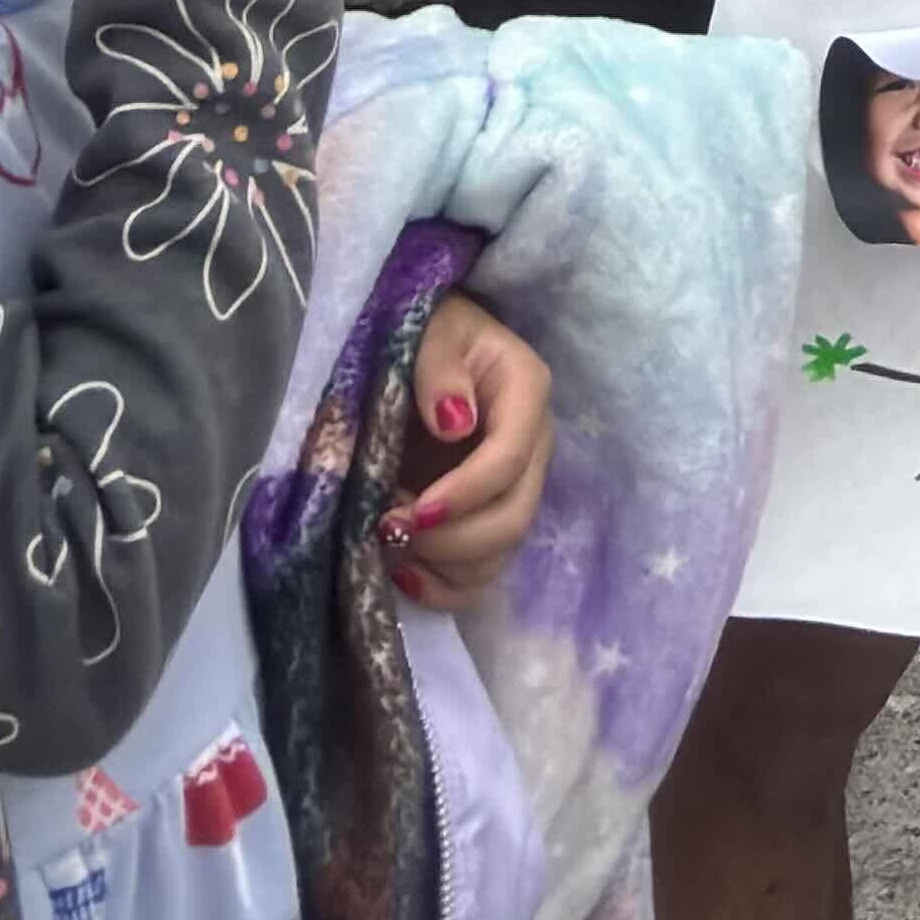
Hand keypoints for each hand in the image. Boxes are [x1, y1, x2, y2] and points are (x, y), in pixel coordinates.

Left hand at [390, 291, 555, 610]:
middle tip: (388, 532)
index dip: (464, 494)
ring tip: (388, 548)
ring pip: (500, 553)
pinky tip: (404, 576)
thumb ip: (437, 368)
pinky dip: (445, 587)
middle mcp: (531, 446)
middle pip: (514, 516)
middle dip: (451, 539)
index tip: (407, 511)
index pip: (510, 460)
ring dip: (443, 565)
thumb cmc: (424, 332)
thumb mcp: (428, 332)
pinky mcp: (485, 516)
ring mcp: (512, 486)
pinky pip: (480, 573)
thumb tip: (456, 423)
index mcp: (524, 392)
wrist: (421, 347)